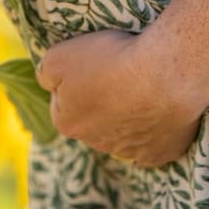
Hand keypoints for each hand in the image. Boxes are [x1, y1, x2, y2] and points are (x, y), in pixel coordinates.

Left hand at [35, 28, 208, 166]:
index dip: (75, 80)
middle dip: (102, 100)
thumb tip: (46, 81)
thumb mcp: (58, 55)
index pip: (62, 102)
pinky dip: (157, 128)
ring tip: (144, 85)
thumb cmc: (110, 60)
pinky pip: (154, 143)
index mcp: (68, 124)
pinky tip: (161, 107)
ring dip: (129, 114)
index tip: (93, 65)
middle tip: (118, 73)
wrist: (164, 72)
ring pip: (124, 132)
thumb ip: (45, 72)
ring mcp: (131, 152)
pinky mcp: (162, 152)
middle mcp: (96, 144)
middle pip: (94, 119)